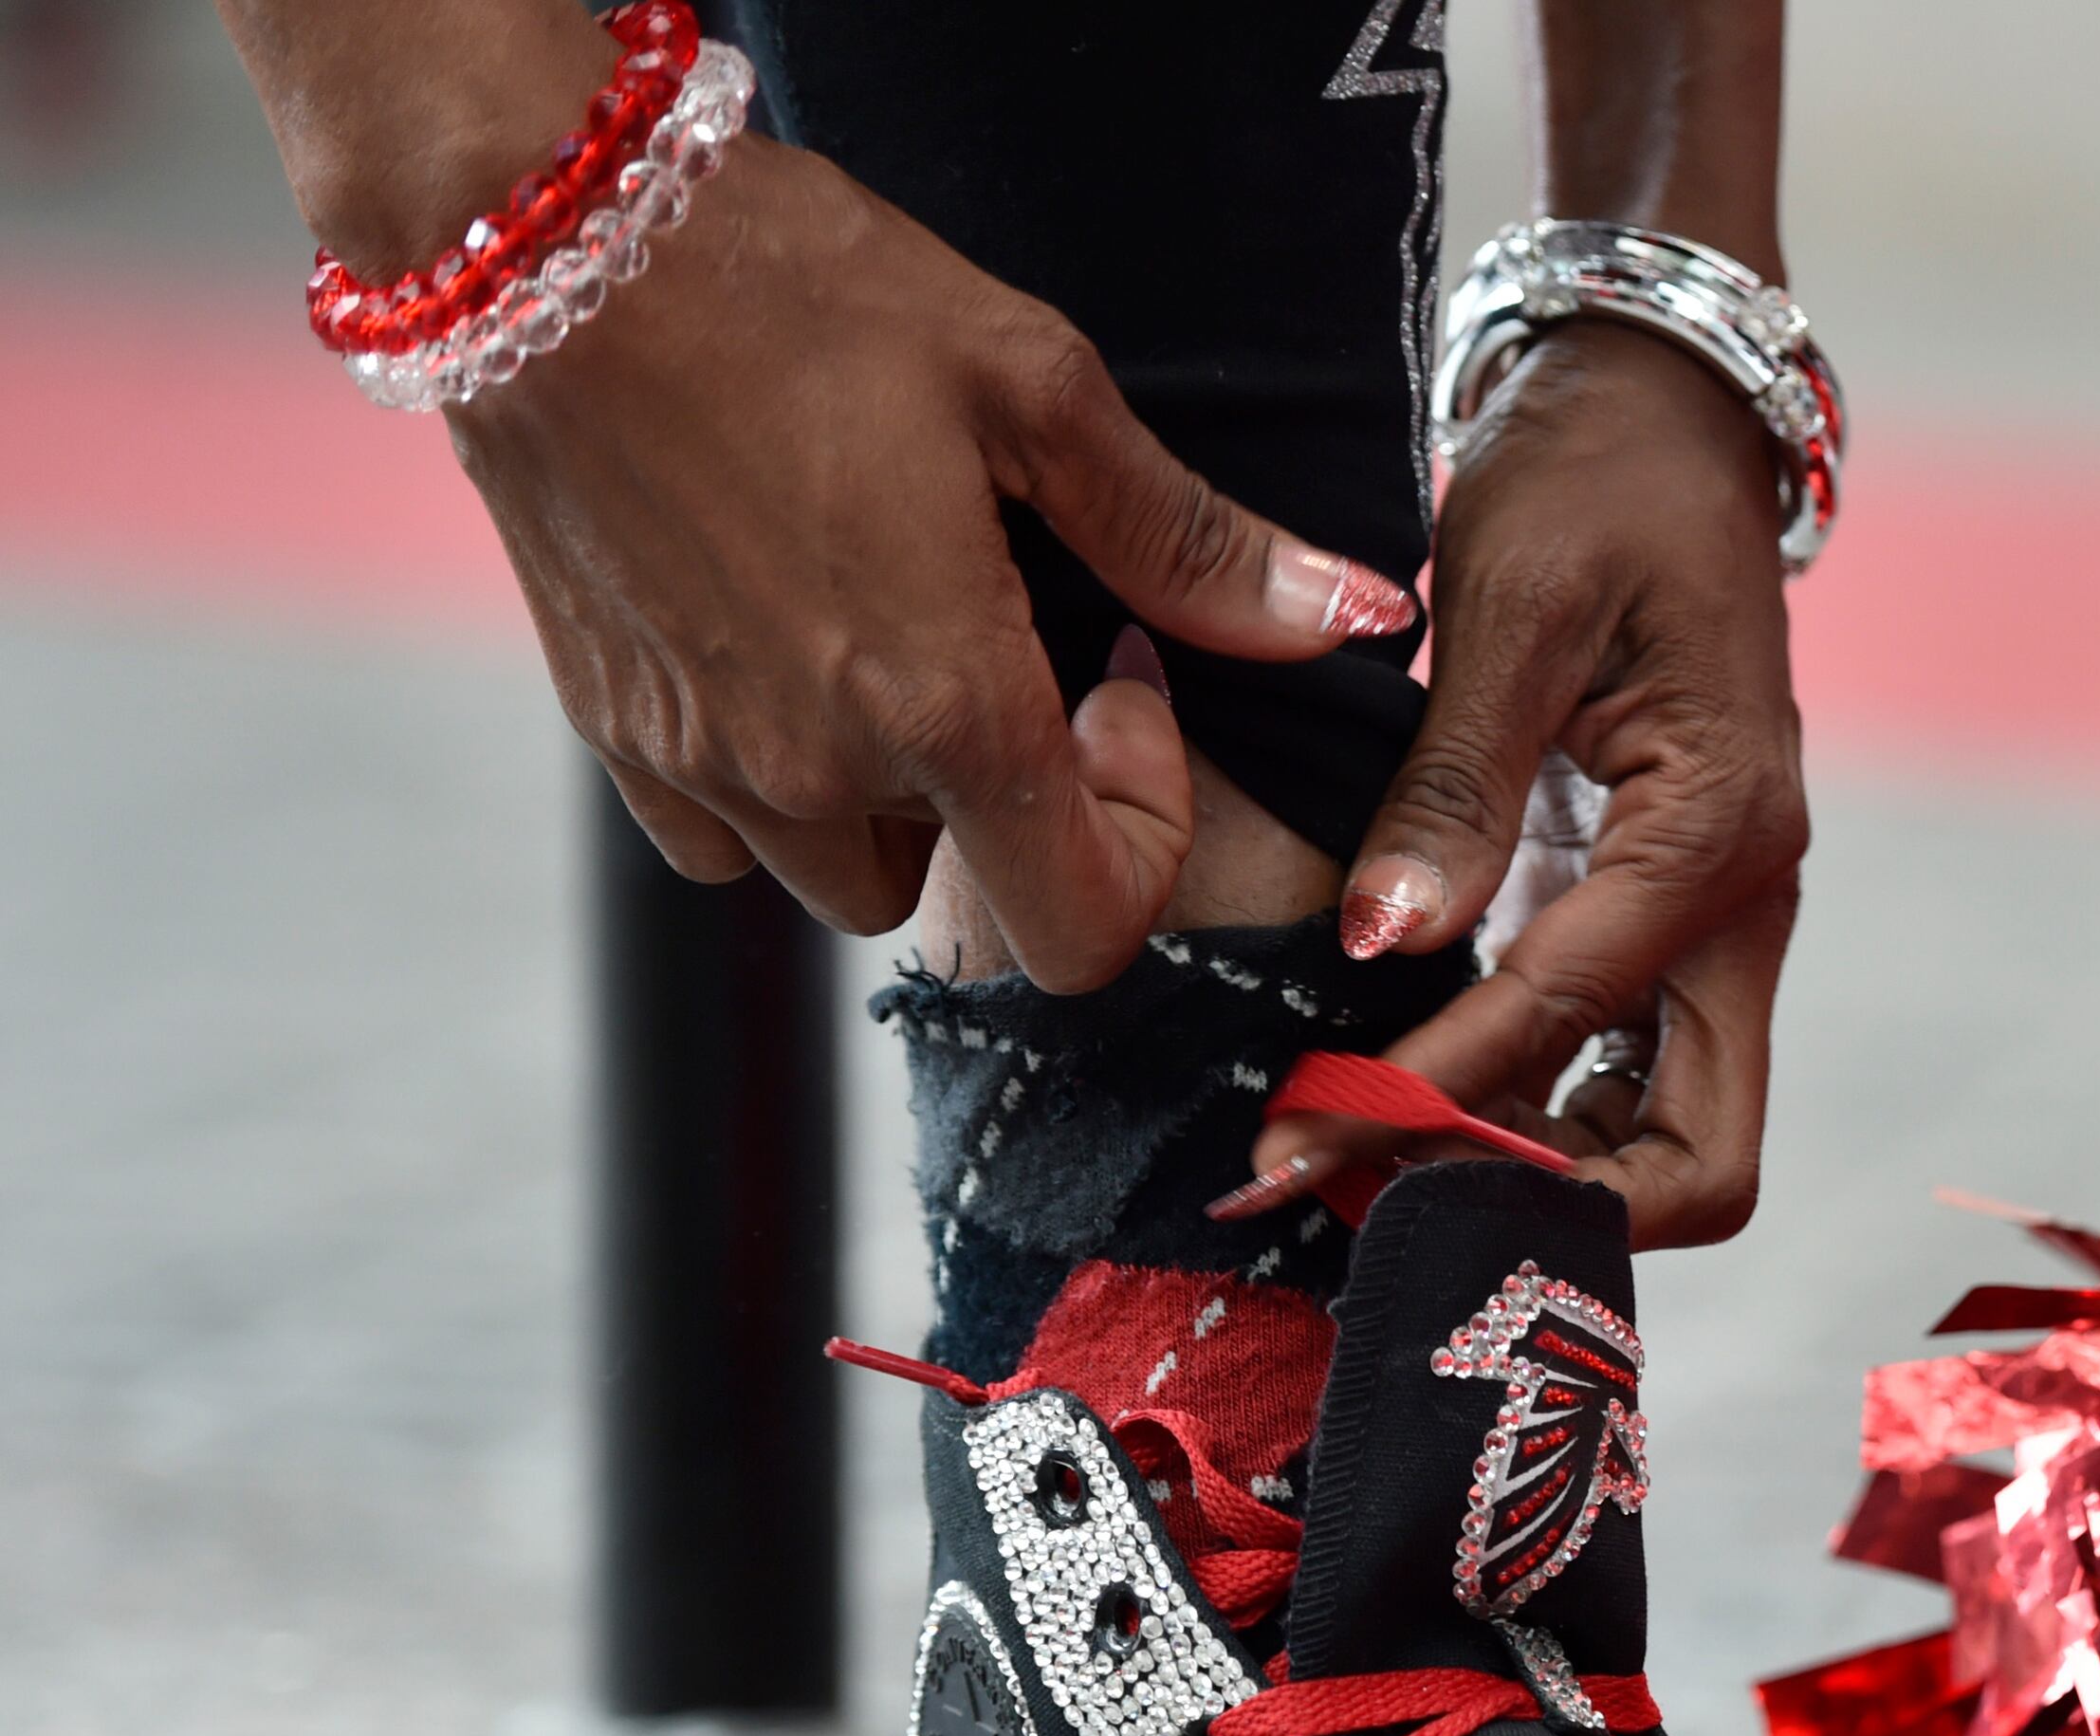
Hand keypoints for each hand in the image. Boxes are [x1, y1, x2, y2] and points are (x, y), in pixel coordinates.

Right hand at [444, 132, 1411, 989]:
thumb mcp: (1031, 386)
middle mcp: (813, 770)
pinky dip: (772, 779)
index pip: (1084, 932)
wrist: (540, 231)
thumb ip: (1191, 541)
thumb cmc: (793, 289)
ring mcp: (697, 761)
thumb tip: (1351, 619)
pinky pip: (720, 834)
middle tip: (1007, 641)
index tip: (1116, 683)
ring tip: (893, 634)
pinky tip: (787, 641)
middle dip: (1016, 805)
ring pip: (839, 874)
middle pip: (968, 898)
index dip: (1138, 835)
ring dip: (896, 797)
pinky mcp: (609, 729)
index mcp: (942, 705)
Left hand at [1248, 320, 1806, 1245]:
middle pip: (1698, 1156)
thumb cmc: (1593, 485)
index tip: (1292, 1155)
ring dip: (1532, 1174)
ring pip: (1665, 1134)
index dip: (1425, 1103)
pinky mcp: (1664, 921)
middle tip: (1369, 1202)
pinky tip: (1403, 1093)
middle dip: (1545, 1205)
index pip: (1565, 1022)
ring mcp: (1716, 927)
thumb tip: (1377, 944)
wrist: (1662, 424)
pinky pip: (1619, 1069)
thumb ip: (1451, 785)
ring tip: (1363, 1161)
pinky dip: (1527, 1110)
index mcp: (1718, 833)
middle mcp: (1744, 907)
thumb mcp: (1512, 603)